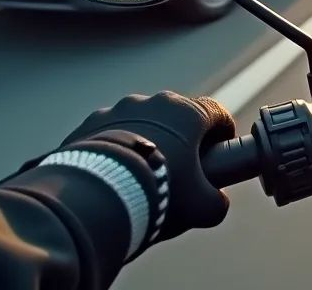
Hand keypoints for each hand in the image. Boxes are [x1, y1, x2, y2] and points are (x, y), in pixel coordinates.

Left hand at [60, 91, 235, 242]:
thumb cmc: (156, 194)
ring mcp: (117, 110)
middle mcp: (153, 103)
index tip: (220, 149)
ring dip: (145, 140)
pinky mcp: (88, 125)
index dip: (222, 131)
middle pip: (176, 116)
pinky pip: (108, 134)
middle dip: (180, 138)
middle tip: (180, 168)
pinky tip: (112, 176)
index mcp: (187, 113)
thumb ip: (217, 202)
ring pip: (140, 123)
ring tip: (139, 175)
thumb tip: (217, 202)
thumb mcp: (201, 207)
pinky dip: (114, 149)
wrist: (94, 198)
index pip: (216, 112)